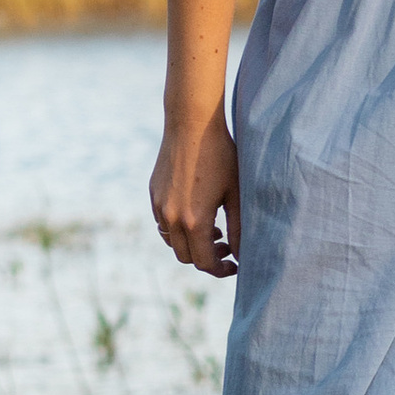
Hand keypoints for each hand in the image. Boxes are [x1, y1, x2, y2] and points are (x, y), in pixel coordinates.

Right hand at [153, 116, 242, 276]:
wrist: (192, 125)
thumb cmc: (221, 157)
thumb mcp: (236, 194)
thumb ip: (239, 229)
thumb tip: (242, 255)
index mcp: (194, 221)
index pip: (204, 262)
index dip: (220, 270)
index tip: (235, 265)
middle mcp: (172, 218)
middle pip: (187, 257)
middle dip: (208, 258)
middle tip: (227, 246)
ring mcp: (159, 206)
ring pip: (172, 242)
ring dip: (192, 244)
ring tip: (215, 230)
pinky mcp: (153, 195)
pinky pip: (163, 224)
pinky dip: (179, 229)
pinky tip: (197, 214)